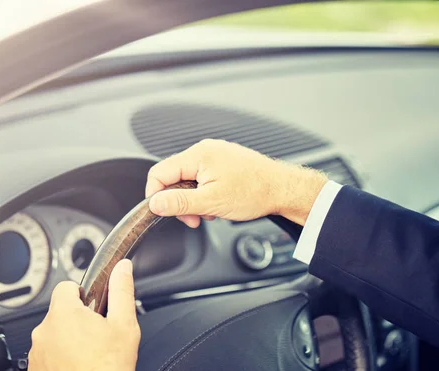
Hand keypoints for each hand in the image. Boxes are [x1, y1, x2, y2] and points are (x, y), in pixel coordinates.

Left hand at [28, 260, 139, 370]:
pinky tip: (80, 366)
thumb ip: (122, 291)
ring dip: (70, 339)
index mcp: (64, 313)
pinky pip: (49, 354)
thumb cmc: (108, 367)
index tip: (95, 307)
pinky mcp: (36, 369)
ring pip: (55, 334)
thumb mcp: (124, 325)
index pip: (67, 286)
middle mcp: (44, 330)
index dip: (84, 293)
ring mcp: (38, 352)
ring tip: (91, 354)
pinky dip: (62, 357)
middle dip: (79, 319)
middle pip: (61, 312)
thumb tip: (123, 268)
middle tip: (99, 335)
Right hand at [145, 139, 327, 226]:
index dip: (156, 195)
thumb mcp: (211, 202)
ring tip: (212, 211)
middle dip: (181, 201)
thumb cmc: (255, 192)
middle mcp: (206, 150)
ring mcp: (216, 155)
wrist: (283, 189)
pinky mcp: (225, 162)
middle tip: (195, 218)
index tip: (163, 212)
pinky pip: (205, 178)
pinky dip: (207, 193)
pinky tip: (219, 204)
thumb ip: (179, 203)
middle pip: (175, 176)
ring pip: (190, 179)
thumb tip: (155, 203)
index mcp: (198, 155)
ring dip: (195, 200)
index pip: (160, 172)